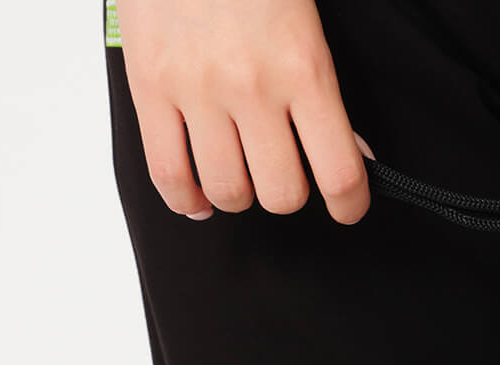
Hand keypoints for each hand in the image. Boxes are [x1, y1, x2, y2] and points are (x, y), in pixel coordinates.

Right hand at [117, 0, 371, 223]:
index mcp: (303, 68)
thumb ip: (324, 92)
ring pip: (228, 192)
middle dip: (287, 191)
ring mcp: (196, 88)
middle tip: (283, 171)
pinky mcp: (149, 84)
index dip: (349, 204)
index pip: (339, 173)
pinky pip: (167, 173)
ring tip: (240, 173)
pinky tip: (199, 198)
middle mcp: (251, 85)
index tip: (347, 206)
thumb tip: (350, 152)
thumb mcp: (306, 23)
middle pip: (281, 194)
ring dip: (240, 195)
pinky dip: (186, 199)